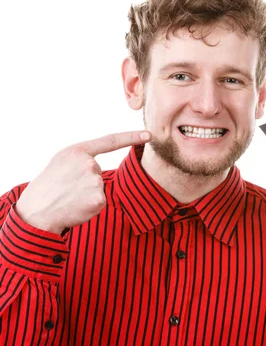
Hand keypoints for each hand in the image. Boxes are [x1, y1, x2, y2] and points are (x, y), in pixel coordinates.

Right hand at [15, 131, 151, 233]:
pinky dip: (91, 206)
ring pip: (100, 187)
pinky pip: (100, 201)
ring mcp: (94, 181)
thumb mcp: (62, 162)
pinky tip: (76, 206)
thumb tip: (98, 166)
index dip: (132, 137)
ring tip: (69, 197)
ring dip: (88, 194)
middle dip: (86, 182)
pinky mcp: (99, 198)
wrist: (36, 211)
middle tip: (66, 188)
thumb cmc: (48, 186)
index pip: (110, 141)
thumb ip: (83, 159)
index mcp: (78, 151)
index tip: (149, 135)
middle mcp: (88, 164)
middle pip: (99, 172)